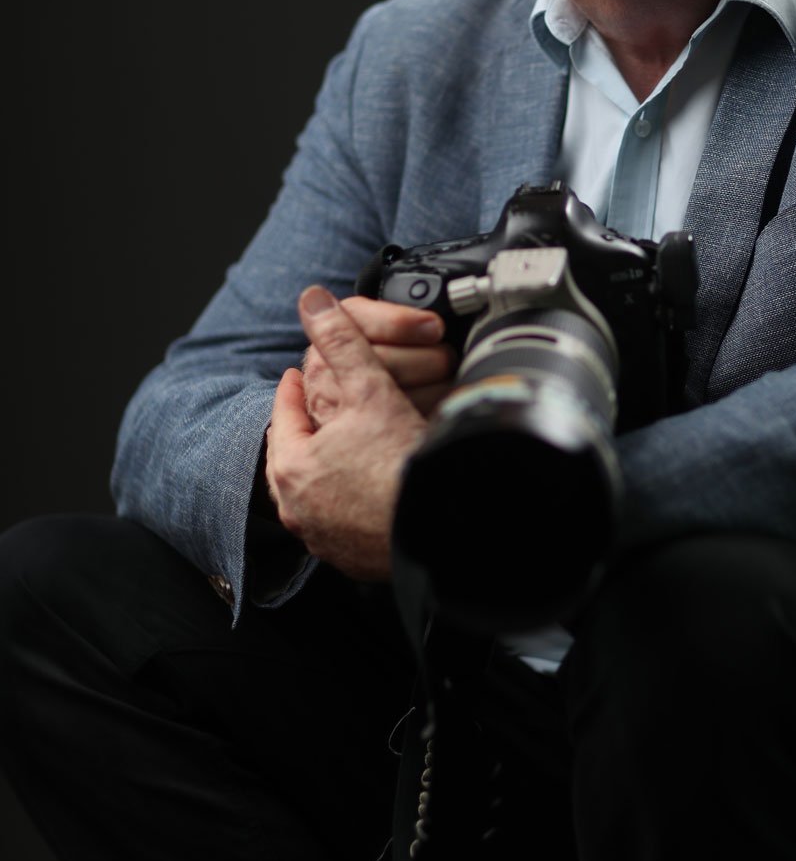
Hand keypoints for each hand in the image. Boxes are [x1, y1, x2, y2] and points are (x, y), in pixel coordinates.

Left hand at [266, 286, 429, 580]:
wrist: (446, 532)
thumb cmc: (403, 468)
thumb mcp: (371, 391)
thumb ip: (341, 341)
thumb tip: (312, 301)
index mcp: (293, 469)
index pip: (283, 417)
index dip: (292, 391)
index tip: (295, 378)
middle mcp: (301, 512)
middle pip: (295, 459)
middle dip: (305, 432)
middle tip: (315, 412)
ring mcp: (328, 540)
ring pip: (318, 494)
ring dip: (327, 471)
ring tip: (343, 449)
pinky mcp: (357, 560)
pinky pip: (345, 524)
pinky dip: (352, 503)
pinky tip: (372, 491)